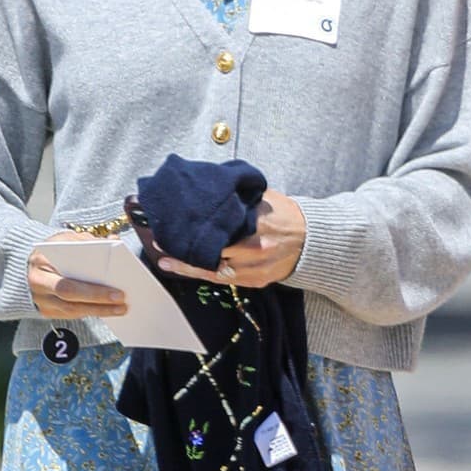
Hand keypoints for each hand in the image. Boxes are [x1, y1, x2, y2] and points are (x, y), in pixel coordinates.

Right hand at [28, 230, 127, 319]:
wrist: (29, 263)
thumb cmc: (55, 249)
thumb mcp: (67, 238)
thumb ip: (88, 240)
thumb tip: (114, 241)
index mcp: (41, 262)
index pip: (66, 281)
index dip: (91, 288)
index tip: (116, 286)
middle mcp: (37, 283)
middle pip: (69, 296)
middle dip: (98, 299)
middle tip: (122, 299)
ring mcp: (40, 300)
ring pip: (71, 310)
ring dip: (99, 310)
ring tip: (121, 308)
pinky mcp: (45, 310)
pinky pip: (70, 314)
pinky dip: (90, 311)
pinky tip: (108, 309)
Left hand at [155, 191, 306, 287]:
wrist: (312, 242)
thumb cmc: (286, 215)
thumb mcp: (264, 198)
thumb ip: (239, 197)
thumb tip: (208, 188)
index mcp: (255, 224)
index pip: (217, 227)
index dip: (192, 227)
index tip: (170, 222)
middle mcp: (254, 249)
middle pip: (211, 250)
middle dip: (185, 246)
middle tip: (158, 239)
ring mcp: (253, 269)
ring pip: (212, 270)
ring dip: (187, 264)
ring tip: (164, 258)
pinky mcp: (253, 282)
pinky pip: (221, 280)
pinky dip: (200, 273)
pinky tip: (182, 269)